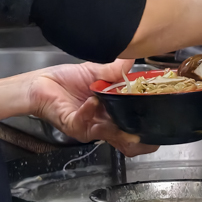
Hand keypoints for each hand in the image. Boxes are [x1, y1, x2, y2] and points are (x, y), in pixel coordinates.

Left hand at [19, 60, 157, 155]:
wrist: (42, 83)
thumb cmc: (68, 80)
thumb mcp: (97, 72)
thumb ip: (117, 70)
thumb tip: (134, 58)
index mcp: (115, 113)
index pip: (138, 129)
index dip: (150, 129)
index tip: (159, 113)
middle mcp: (106, 125)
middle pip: (130, 143)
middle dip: (140, 135)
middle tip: (145, 119)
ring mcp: (91, 128)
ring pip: (113, 135)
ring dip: (117, 122)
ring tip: (119, 106)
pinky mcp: (75, 127)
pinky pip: (87, 123)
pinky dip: (91, 111)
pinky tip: (93, 100)